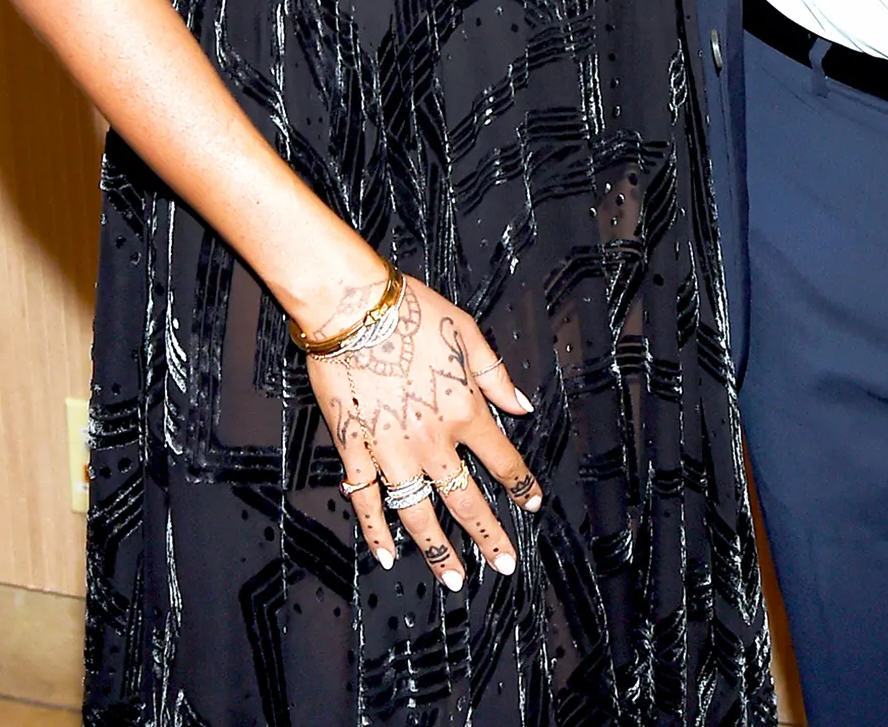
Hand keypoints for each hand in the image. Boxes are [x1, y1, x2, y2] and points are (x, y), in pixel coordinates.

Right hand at [309, 275, 542, 587]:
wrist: (354, 309)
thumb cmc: (412, 312)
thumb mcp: (467, 333)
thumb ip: (495, 376)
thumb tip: (523, 406)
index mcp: (464, 410)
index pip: (501, 459)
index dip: (521, 484)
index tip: (533, 504)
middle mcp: (432, 440)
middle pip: (466, 499)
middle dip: (488, 535)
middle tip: (504, 564)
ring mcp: (392, 451)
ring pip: (419, 514)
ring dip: (438, 550)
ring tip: (453, 578)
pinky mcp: (356, 450)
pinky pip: (366, 501)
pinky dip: (376, 531)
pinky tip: (386, 555)